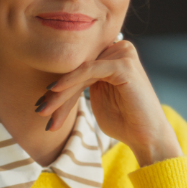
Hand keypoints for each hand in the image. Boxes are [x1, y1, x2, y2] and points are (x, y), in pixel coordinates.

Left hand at [37, 39, 183, 165]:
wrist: (147, 137)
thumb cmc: (124, 122)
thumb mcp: (97, 98)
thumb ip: (82, 84)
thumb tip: (51, 82)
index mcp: (112, 56)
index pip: (79, 69)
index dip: (59, 89)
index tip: (40, 105)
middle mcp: (118, 50)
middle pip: (78, 69)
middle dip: (57, 93)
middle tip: (39, 110)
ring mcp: (123, 54)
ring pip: (81, 70)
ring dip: (60, 93)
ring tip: (44, 110)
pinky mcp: (124, 64)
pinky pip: (90, 69)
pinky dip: (71, 80)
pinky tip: (55, 91)